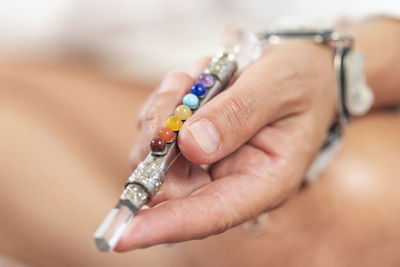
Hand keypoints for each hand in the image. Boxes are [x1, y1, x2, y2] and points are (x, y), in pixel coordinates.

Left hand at [115, 40, 335, 250]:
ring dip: (165, 110)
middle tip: (180, 91)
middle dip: (159, 140)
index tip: (125, 234)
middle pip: (169, 185)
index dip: (168, 225)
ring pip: (155, 154)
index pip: (212, 214)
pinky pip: (157, 129)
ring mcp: (207, 162)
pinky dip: (165, 101)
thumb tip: (191, 146)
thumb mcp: (280, 87)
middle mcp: (229, 180)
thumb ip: (239, 114)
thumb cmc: (302, 80)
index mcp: (263, 181)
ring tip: (196, 78)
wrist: (299, 70)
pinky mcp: (191, 142)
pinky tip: (193, 82)